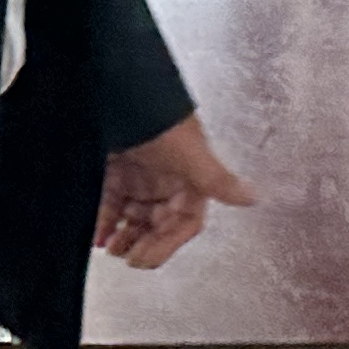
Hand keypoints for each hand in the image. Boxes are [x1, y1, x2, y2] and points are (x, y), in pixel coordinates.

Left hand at [95, 113, 255, 270]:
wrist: (118, 90)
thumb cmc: (157, 118)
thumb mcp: (189, 153)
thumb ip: (218, 180)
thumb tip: (252, 196)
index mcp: (189, 178)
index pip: (184, 222)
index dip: (166, 244)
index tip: (144, 259)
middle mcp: (166, 178)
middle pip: (157, 222)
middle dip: (141, 241)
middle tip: (125, 255)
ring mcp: (139, 173)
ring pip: (133, 215)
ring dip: (122, 235)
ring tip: (109, 247)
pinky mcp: (114, 168)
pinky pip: (110, 201)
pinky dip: (104, 220)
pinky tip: (96, 233)